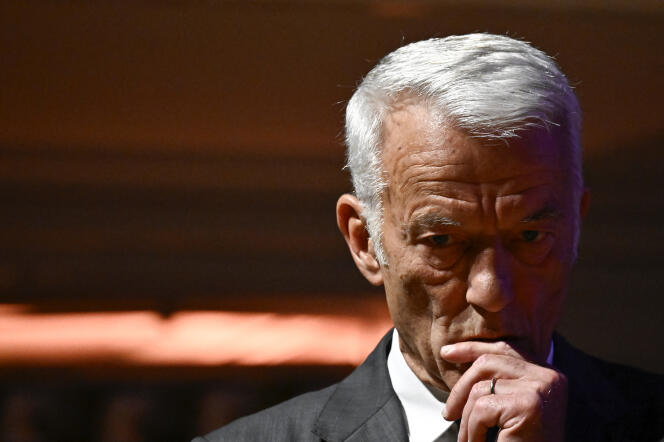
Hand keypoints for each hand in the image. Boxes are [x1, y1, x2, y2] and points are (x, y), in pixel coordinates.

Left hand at [440, 341, 566, 441]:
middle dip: (460, 387)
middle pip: (488, 363)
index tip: (446, 353)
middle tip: (447, 414)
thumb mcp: (510, 406)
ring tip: (467, 440)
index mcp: (546, 373)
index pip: (503, 350)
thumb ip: (496, 380)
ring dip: (466, 419)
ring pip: (480, 389)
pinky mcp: (528, 406)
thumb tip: (453, 354)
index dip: (471, 349)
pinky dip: (472, 431)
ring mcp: (539, 389)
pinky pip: (482, 409)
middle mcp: (548, 376)